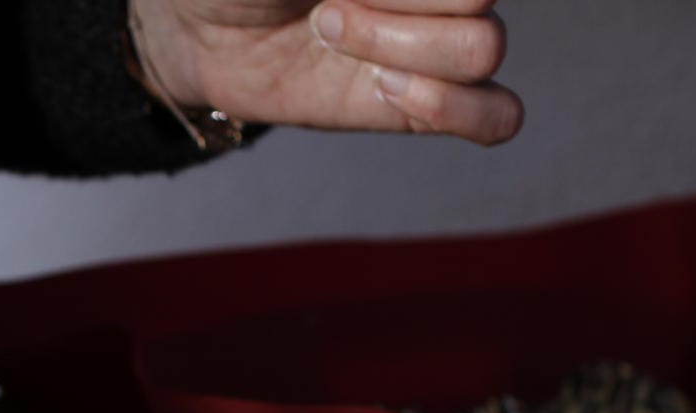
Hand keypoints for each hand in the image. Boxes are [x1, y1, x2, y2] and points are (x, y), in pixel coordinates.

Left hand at [130, 0, 521, 145]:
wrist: (197, 25)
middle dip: (393, 6)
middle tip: (323, 9)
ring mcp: (435, 43)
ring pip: (484, 49)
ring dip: (399, 46)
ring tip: (330, 37)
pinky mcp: (417, 104)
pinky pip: (498, 117)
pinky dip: (458, 109)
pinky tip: (388, 91)